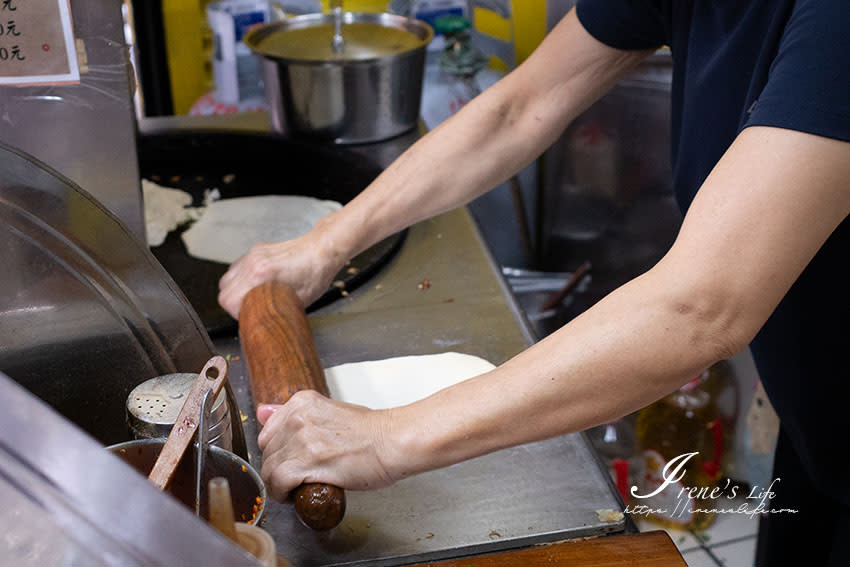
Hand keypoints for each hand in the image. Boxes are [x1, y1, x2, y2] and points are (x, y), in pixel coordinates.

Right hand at [218, 231, 343, 318]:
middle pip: (224, 290)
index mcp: (261, 275)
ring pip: (227, 278)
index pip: (229, 300)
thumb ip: (275, 310)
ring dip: (234, 291)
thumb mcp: (297, 301)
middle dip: (234, 304)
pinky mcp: (256, 251)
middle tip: (249, 309)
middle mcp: (253, 263)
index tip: (247, 316)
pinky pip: (237, 268)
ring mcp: (253, 255)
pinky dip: (240, 279)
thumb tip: (265, 323)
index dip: (236, 313)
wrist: (322, 250)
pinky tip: (254, 284)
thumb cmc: (315, 274)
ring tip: (251, 296)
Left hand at [256, 391, 400, 500]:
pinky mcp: (306, 462)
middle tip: (294, 476)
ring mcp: (301, 439)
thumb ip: (297, 414)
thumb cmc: (372, 431)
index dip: (277, 450)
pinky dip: (282, 494)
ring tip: (294, 488)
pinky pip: (278, 482)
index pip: (268, 430)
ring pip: (269, 469)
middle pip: (267, 450)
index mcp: (303, 402)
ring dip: (278, 483)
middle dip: (277, 467)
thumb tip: (262, 411)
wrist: (393, 442)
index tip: (288, 459)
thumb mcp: (329, 412)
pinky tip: (293, 496)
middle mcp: (298, 417)